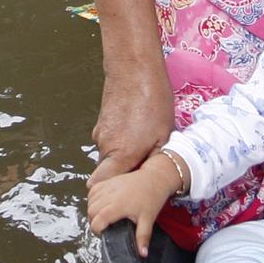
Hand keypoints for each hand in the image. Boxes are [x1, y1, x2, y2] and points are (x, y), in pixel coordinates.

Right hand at [87, 154, 179, 256]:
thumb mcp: (148, 220)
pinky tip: (101, 205)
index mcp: (119, 206)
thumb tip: (142, 254)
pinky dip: (93, 199)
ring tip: (103, 217)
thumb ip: (143, 237)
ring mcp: (109, 186)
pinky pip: (93, 190)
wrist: (155, 178)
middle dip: (94, 221)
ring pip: (90, 201)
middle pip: (91, 211)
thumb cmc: (152, 199)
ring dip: (93, 210)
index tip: (103, 234)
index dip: (96, 230)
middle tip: (104, 227)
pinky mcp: (108, 181)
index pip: (98, 220)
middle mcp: (111, 194)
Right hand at [89, 61, 172, 187]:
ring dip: (124, 156)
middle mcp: (105, 146)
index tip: (123, 194)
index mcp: (120, 154)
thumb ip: (153, 161)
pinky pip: (110, 140)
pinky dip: (121, 141)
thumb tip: (152, 178)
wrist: (134, 68)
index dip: (109, 194)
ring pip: (110, 155)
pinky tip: (138, 129)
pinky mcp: (102, 122)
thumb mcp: (164, 135)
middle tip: (144, 169)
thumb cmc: (152, 101)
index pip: (99, 186)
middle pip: (109, 172)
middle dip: (124, 175)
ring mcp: (100, 133)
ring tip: (145, 143)